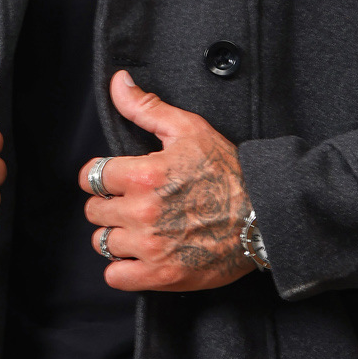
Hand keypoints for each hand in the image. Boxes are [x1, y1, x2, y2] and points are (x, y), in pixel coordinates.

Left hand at [80, 70, 254, 293]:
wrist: (266, 216)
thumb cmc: (230, 172)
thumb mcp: (189, 129)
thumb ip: (146, 107)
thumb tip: (118, 82)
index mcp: (144, 174)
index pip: (91, 176)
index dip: (104, 176)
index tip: (119, 180)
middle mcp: (142, 211)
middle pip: (94, 210)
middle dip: (111, 204)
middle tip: (136, 202)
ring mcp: (150, 247)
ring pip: (103, 242)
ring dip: (118, 235)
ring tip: (142, 228)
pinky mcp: (160, 276)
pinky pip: (115, 276)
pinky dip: (124, 268)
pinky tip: (142, 254)